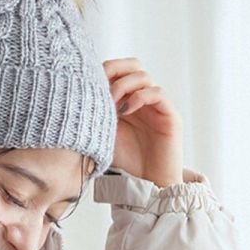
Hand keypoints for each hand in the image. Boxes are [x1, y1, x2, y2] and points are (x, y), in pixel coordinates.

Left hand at [102, 57, 183, 187]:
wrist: (148, 184)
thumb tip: (80, 97)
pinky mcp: (169, 115)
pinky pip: (157, 93)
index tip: (89, 85)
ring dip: (124, 86)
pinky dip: (140, 96)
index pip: (118, 70)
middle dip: (115, 70)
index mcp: (127, 99)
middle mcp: (143, 98)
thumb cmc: (127, 162)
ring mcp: (157, 106)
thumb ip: (98, 115)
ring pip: (143, 76)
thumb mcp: (105, 135)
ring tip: (112, 105)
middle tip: (101, 88)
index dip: (104, 71)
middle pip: (133, 65)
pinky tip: (126, 111)